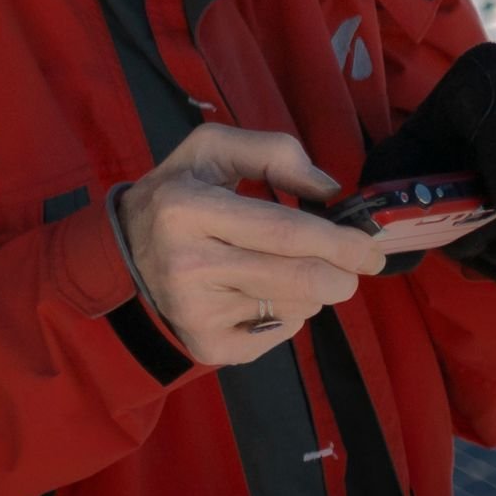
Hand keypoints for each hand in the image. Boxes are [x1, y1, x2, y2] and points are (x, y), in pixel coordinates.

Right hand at [111, 127, 382, 366]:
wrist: (124, 253)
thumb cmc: (178, 194)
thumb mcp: (211, 150)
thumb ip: (273, 152)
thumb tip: (328, 190)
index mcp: (186, 210)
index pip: (284, 233)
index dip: (340, 242)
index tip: (372, 249)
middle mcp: (188, 266)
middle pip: (301, 280)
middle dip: (342, 274)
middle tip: (348, 266)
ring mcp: (196, 312)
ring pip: (297, 308)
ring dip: (310, 291)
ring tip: (281, 270)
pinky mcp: (207, 345)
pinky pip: (279, 335)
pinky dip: (286, 315)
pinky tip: (259, 295)